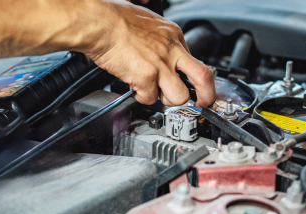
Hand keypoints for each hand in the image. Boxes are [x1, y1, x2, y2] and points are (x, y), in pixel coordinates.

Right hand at [83, 0, 214, 106]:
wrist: (99, 22)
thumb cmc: (115, 18)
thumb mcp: (148, 20)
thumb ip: (158, 37)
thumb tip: (158, 47)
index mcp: (173, 35)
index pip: (193, 61)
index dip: (189, 76)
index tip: (188, 83)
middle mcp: (171, 50)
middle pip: (203, 77)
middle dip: (207, 95)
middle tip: (203, 103)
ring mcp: (160, 64)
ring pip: (180, 96)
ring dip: (168, 100)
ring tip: (155, 93)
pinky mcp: (146, 77)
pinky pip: (150, 99)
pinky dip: (142, 97)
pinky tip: (135, 88)